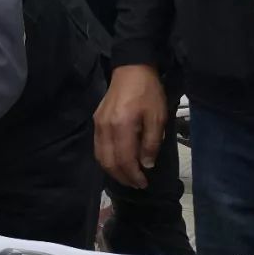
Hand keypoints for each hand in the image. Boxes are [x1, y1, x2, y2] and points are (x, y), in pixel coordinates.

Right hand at [94, 64, 166, 188]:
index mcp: (122, 126)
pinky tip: (117, 162)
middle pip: (108, 162)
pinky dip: (106, 160)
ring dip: (113, 171)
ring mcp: (98, 125)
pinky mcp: (96, 122)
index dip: (133, 175)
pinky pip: (98, 147)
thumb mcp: (157, 117)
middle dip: (122, 176)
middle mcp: (105, 128)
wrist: (131, 70)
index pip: (124, 159)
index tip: (144, 183)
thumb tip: (146, 164)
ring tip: (127, 177)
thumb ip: (151, 142)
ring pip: (100, 156)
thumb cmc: (148, 92)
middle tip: (136, 184)